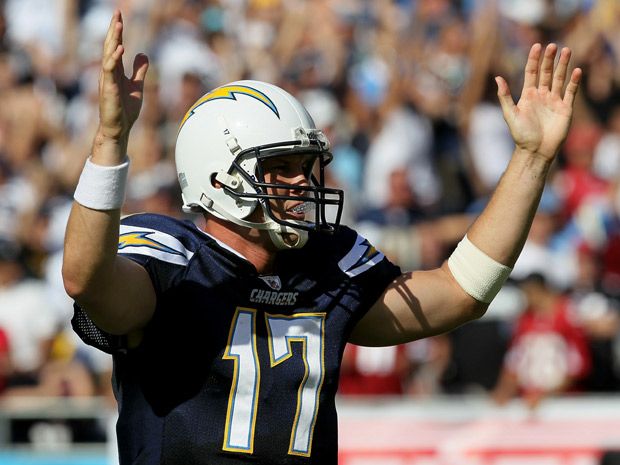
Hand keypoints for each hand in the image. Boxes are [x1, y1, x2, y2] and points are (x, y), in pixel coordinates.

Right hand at [97, 10, 148, 149]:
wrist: (119, 129)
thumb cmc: (125, 110)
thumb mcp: (137, 86)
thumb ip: (139, 71)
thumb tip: (142, 54)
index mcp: (115, 71)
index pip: (115, 46)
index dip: (117, 32)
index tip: (119, 16)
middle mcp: (108, 72)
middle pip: (110, 46)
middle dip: (113, 29)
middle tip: (117, 12)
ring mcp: (107, 80)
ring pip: (108, 54)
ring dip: (113, 39)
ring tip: (118, 25)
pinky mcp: (108, 88)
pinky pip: (109, 70)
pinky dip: (114, 58)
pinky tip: (120, 49)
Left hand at [496, 44, 581, 161]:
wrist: (535, 150)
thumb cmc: (521, 135)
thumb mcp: (510, 114)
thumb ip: (504, 96)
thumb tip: (497, 77)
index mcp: (528, 95)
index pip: (531, 72)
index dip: (534, 59)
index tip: (537, 46)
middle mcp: (542, 95)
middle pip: (546, 72)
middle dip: (549, 59)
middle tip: (553, 46)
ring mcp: (554, 100)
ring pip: (559, 78)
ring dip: (563, 65)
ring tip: (566, 50)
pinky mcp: (565, 108)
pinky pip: (571, 92)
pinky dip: (574, 81)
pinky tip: (577, 70)